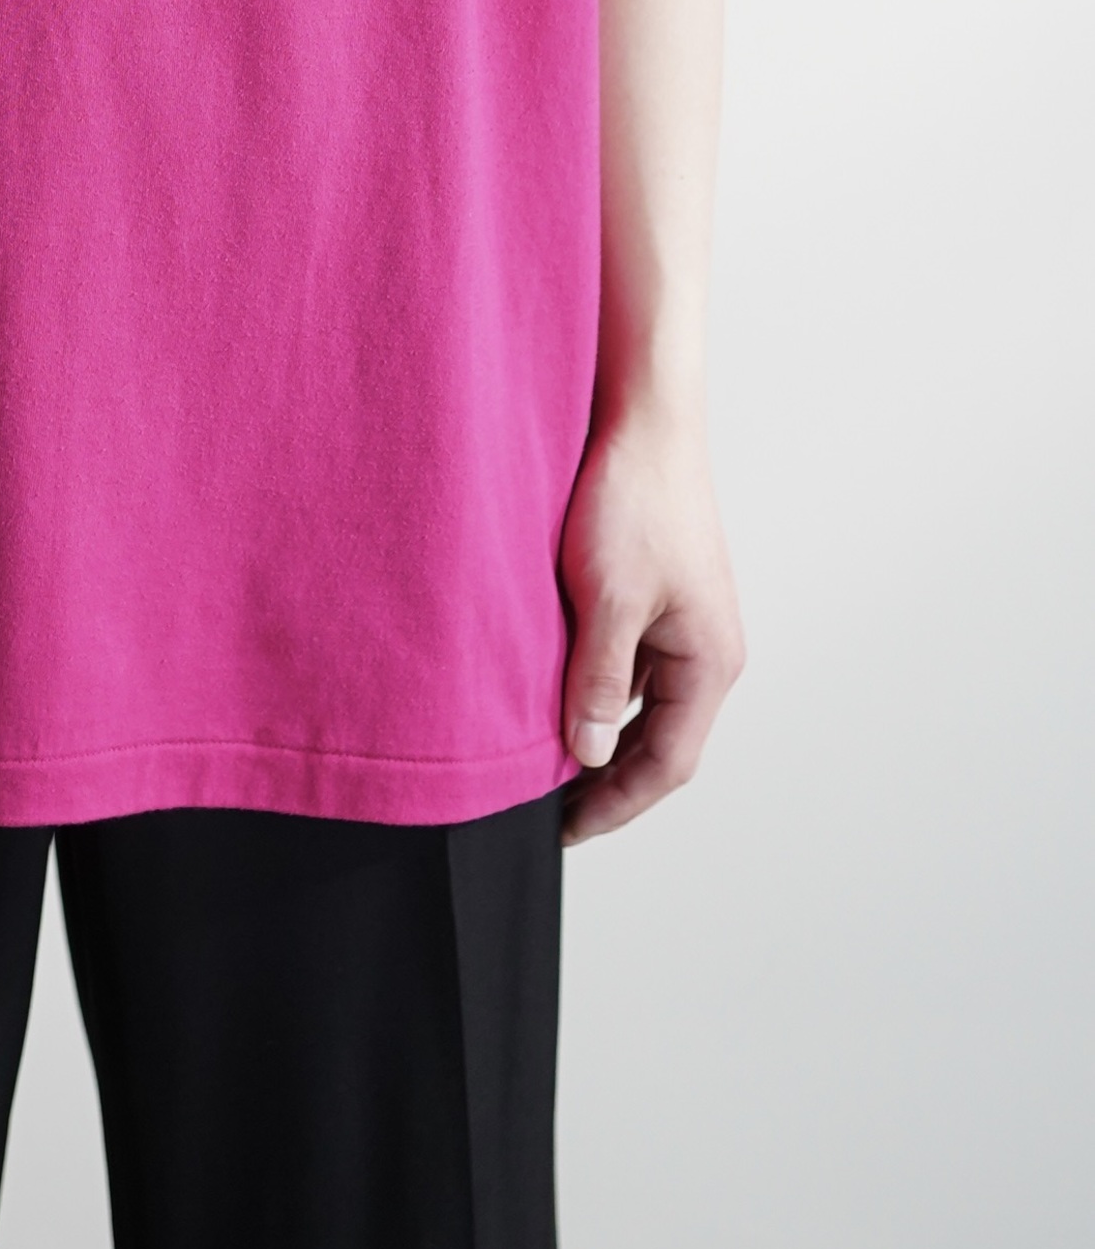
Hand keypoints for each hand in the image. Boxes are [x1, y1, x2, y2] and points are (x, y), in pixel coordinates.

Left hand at [558, 403, 745, 844]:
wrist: (642, 417)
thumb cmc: (633, 497)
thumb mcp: (608, 598)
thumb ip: (600, 681)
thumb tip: (590, 755)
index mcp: (709, 661)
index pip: (667, 765)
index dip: (614, 805)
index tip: (563, 831)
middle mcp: (706, 649)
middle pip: (659, 742)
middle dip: (606, 779)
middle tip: (544, 807)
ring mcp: (684, 623)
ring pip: (641, 702)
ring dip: (598, 731)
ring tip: (539, 758)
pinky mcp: (658, 596)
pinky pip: (629, 662)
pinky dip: (594, 686)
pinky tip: (549, 690)